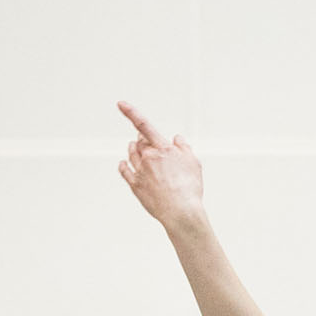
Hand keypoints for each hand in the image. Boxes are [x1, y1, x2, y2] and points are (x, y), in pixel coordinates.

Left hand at [117, 100, 203, 230]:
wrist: (181, 212)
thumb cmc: (190, 188)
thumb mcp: (194, 163)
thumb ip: (184, 147)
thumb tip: (176, 138)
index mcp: (163, 149)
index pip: (144, 125)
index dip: (131, 112)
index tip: (120, 103)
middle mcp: (148, 157)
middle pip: (140, 141)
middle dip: (142, 138)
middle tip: (145, 139)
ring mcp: (140, 171)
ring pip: (131, 153)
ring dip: (133, 149)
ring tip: (136, 149)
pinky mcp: (135, 185)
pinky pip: (124, 170)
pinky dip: (124, 164)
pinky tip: (125, 163)